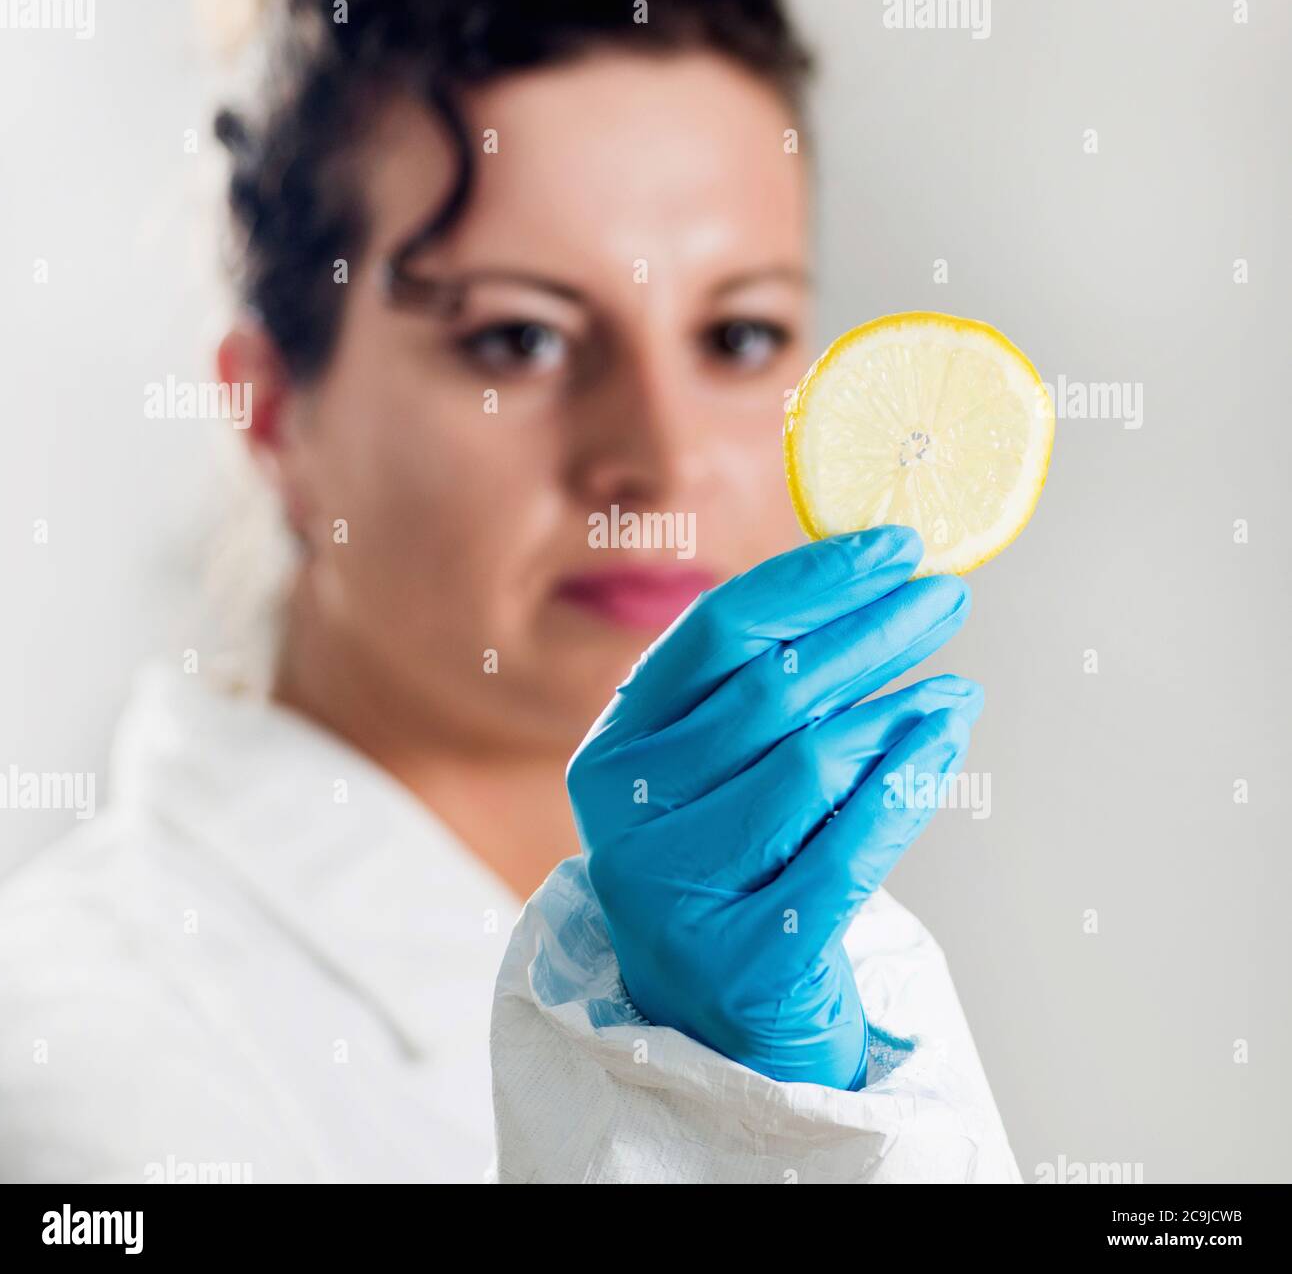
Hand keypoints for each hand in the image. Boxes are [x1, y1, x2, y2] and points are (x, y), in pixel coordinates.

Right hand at [567, 526, 980, 1089]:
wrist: (709, 1020)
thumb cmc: (725, 865)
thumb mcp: (709, 772)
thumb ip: (758, 689)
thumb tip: (873, 582)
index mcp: (614, 747)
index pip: (717, 631)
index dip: (814, 580)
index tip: (894, 547)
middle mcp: (628, 815)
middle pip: (773, 691)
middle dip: (874, 632)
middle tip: (946, 600)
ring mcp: (677, 891)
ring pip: (810, 768)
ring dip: (898, 713)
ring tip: (954, 688)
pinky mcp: (745, 958)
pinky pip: (848, 852)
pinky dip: (906, 788)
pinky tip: (944, 743)